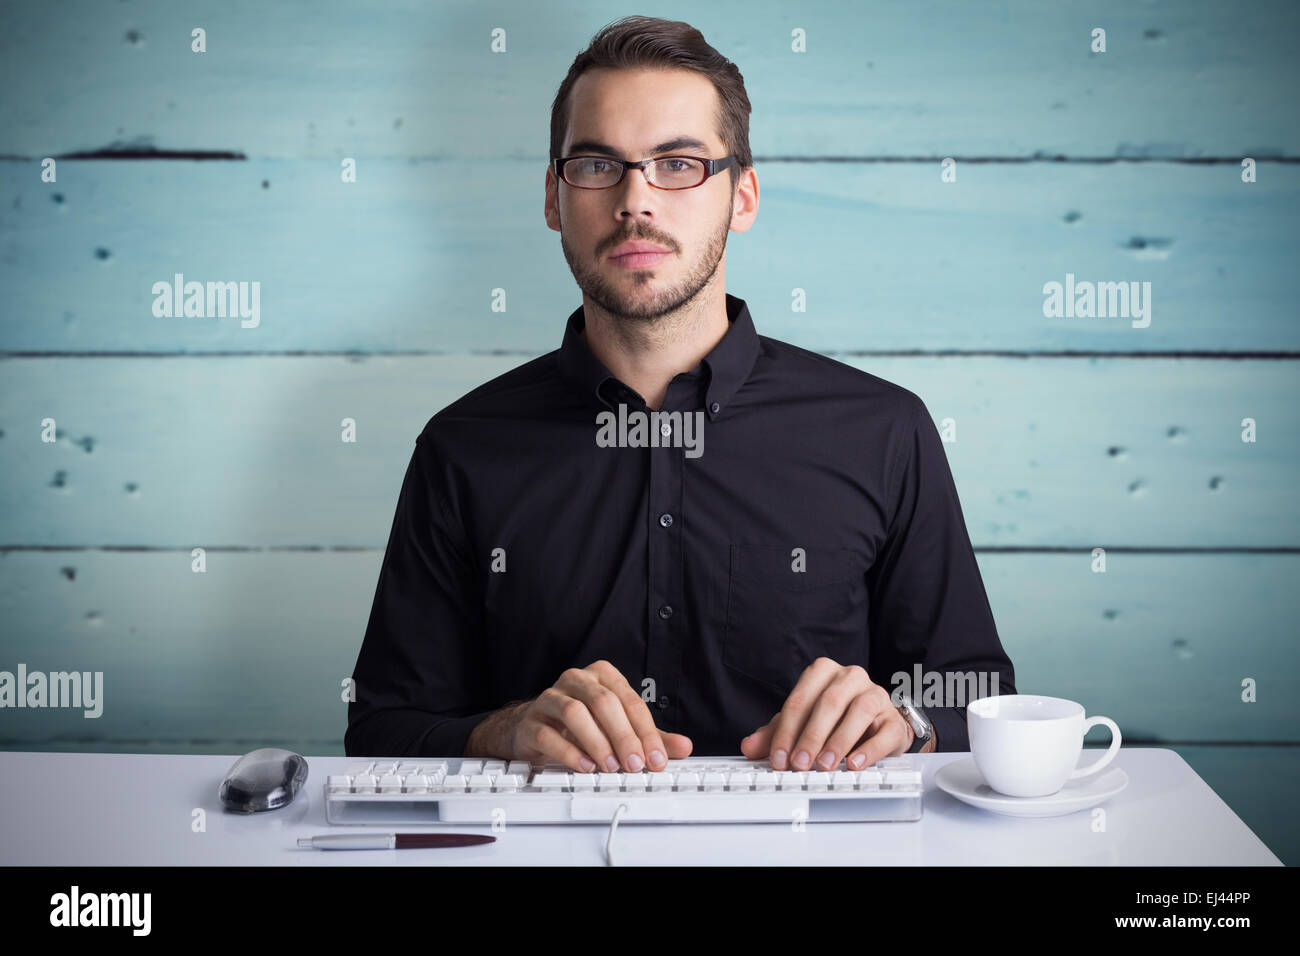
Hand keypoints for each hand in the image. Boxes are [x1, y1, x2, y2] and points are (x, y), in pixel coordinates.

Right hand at [507, 660, 691, 772]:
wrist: (536, 727)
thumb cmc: (583, 723)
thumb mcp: (621, 727)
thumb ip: (652, 736)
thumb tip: (683, 746)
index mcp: (603, 675)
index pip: (629, 700)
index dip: (645, 731)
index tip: (655, 758)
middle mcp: (577, 680)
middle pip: (604, 702)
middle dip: (623, 736)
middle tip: (634, 764)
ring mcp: (551, 698)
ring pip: (574, 713)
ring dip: (596, 742)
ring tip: (610, 766)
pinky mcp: (532, 721)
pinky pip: (549, 734)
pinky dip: (569, 752)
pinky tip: (585, 766)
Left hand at [739, 657, 912, 770]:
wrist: (878, 724)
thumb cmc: (836, 719)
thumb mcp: (801, 723)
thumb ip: (775, 733)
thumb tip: (749, 746)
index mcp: (823, 672)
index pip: (800, 700)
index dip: (787, 731)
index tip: (779, 758)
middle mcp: (850, 677)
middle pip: (829, 702)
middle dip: (811, 736)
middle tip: (799, 764)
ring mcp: (876, 695)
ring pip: (859, 711)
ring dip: (839, 741)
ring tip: (825, 764)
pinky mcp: (894, 719)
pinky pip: (884, 731)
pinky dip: (869, 750)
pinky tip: (855, 764)